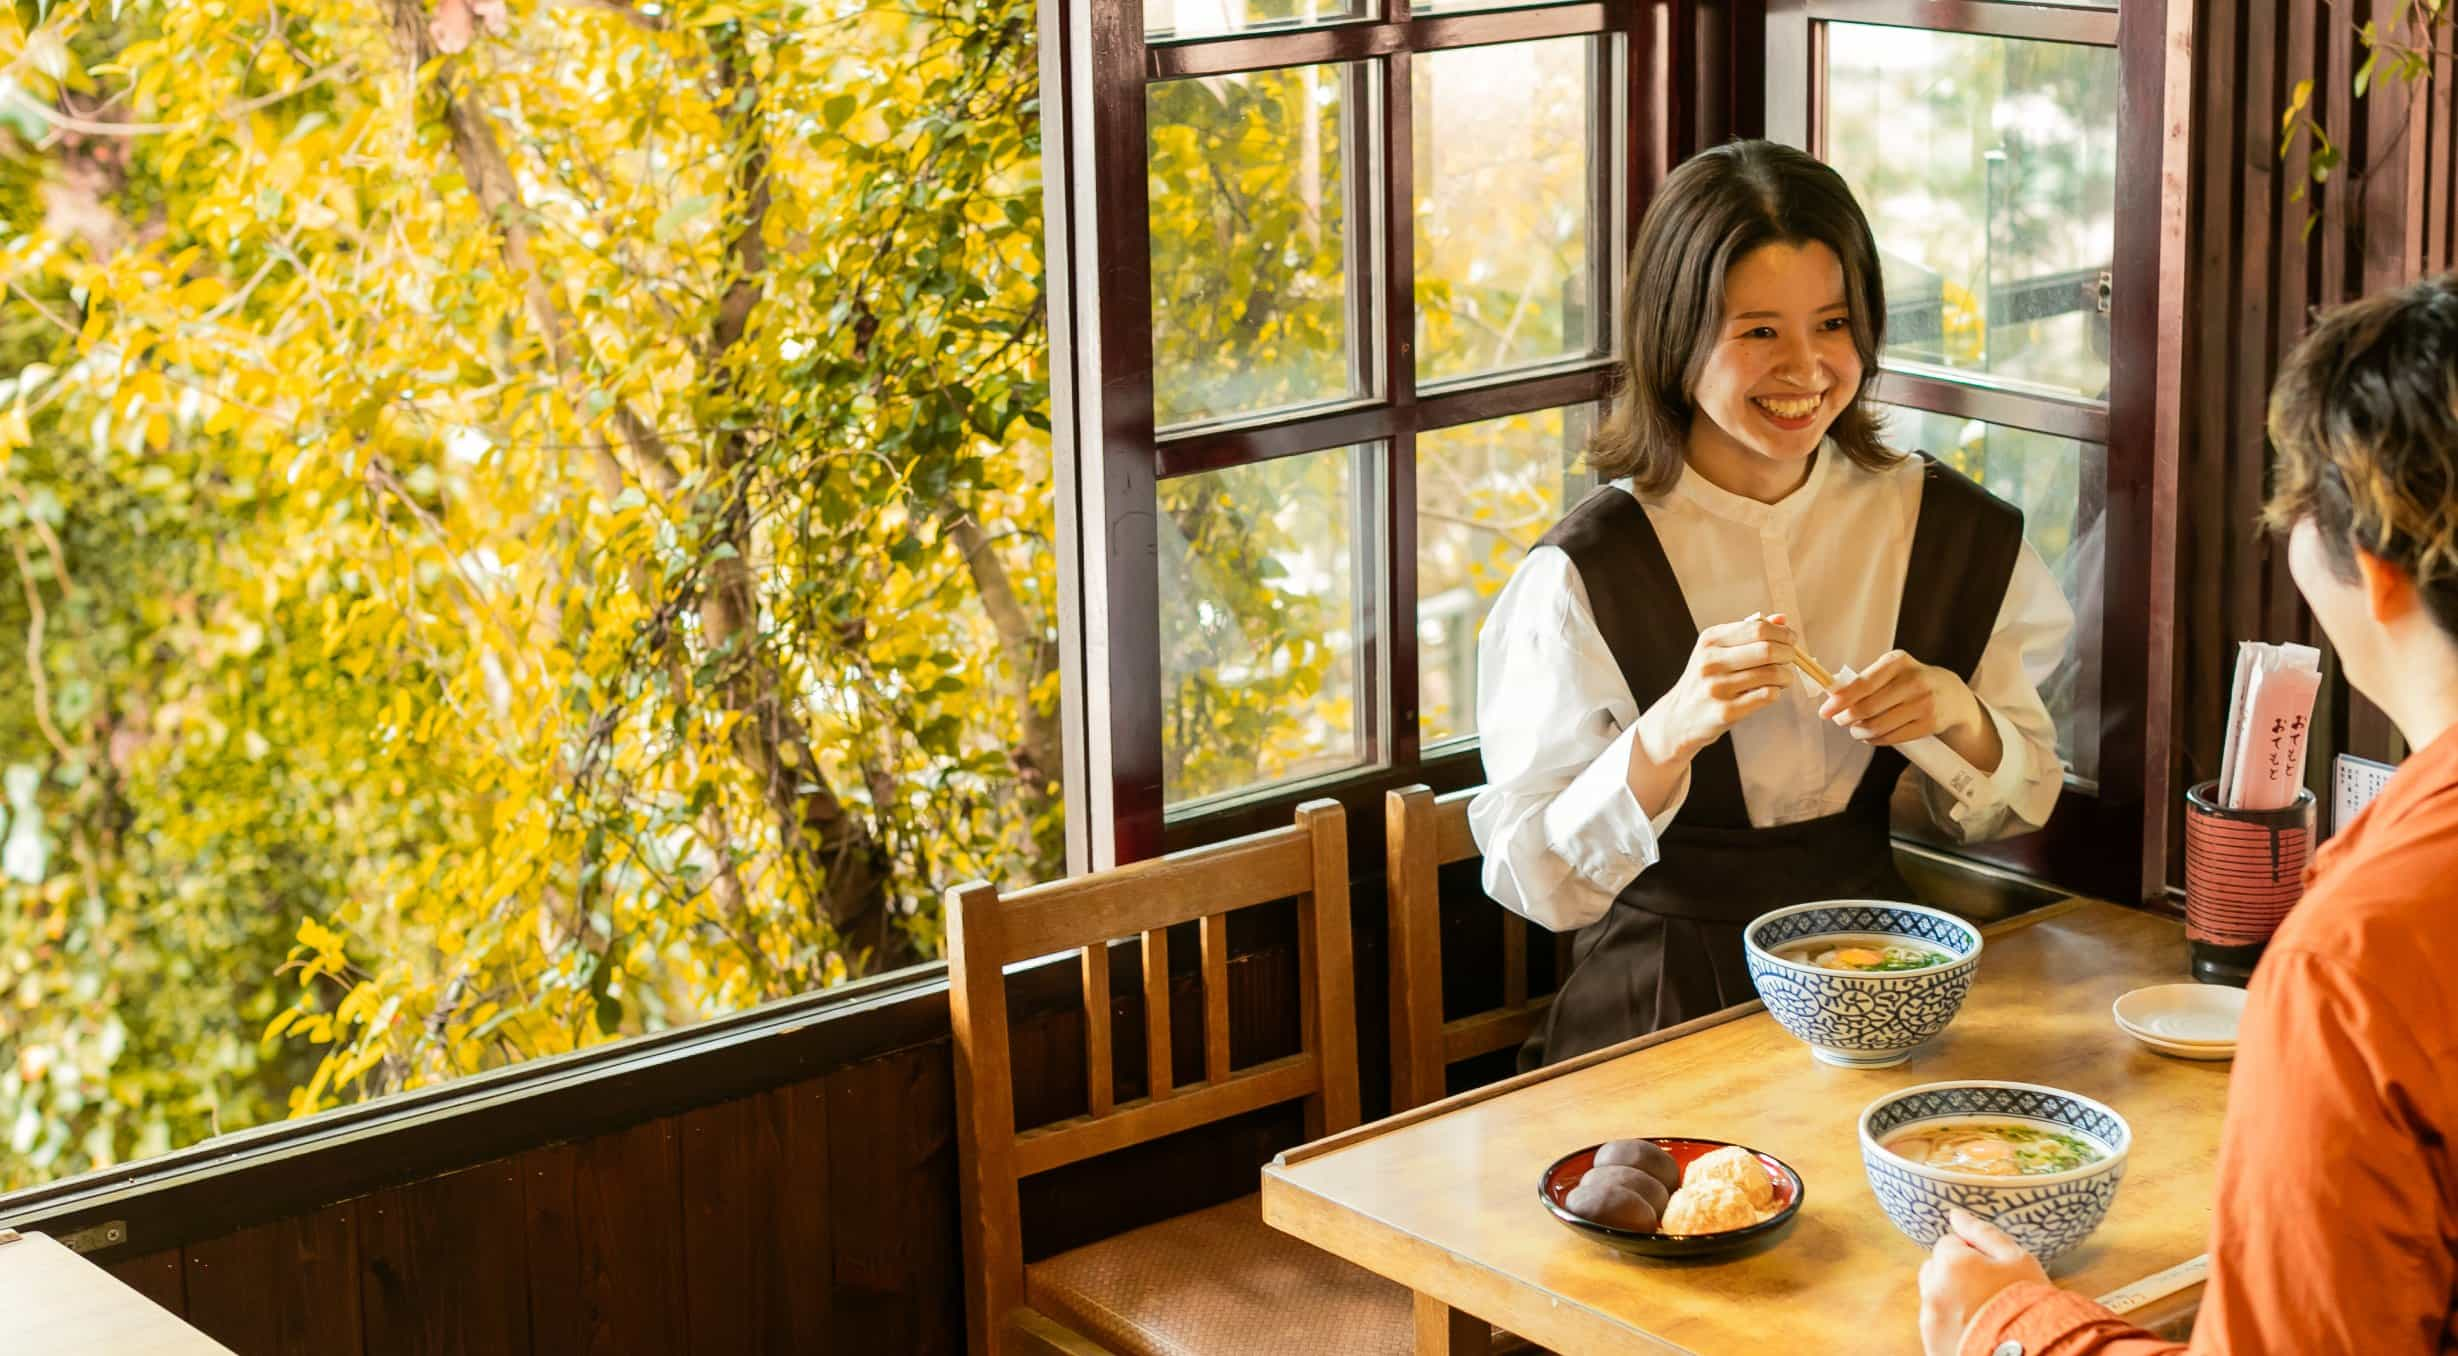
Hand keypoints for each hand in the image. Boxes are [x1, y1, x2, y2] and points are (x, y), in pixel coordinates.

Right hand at [1635, 613, 1797, 766]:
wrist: (1679, 718)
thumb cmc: (1705, 680)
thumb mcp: (1717, 650)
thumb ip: (1748, 633)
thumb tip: (1782, 619)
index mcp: (1710, 640)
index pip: (1758, 629)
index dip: (1782, 633)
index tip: (1791, 639)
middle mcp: (1711, 661)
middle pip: (1767, 650)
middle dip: (1788, 653)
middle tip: (1790, 658)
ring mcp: (1717, 688)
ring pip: (1771, 674)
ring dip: (1786, 675)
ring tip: (1783, 678)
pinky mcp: (1726, 712)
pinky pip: (1766, 696)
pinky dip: (1776, 692)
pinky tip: (1772, 691)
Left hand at [1818, 650, 2000, 771]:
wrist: (1952, 695)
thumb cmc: (1911, 681)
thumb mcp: (1892, 671)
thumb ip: (1864, 681)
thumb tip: (1831, 697)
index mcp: (1897, 662)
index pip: (1862, 684)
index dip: (1840, 700)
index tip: (1825, 711)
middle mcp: (1913, 681)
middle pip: (1867, 708)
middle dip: (1846, 718)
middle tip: (1841, 721)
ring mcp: (1924, 704)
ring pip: (1877, 726)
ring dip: (1859, 731)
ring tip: (1856, 729)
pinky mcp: (1930, 724)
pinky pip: (1891, 738)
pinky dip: (1875, 740)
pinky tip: (1871, 736)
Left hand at [1917, 1208, 2049, 1355]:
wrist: (2034, 1351)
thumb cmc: (2029, 1302)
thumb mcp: (2017, 1259)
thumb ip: (1983, 1232)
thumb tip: (1955, 1214)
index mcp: (1950, 1263)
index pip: (1949, 1243)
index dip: (1973, 1254)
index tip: (1994, 1271)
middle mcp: (1932, 1290)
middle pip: (1936, 1269)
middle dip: (1955, 1273)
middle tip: (1988, 1291)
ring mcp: (1930, 1320)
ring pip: (1934, 1297)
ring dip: (1951, 1299)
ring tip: (1984, 1312)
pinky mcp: (1931, 1343)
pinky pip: (1936, 1324)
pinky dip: (1950, 1324)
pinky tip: (1976, 1329)